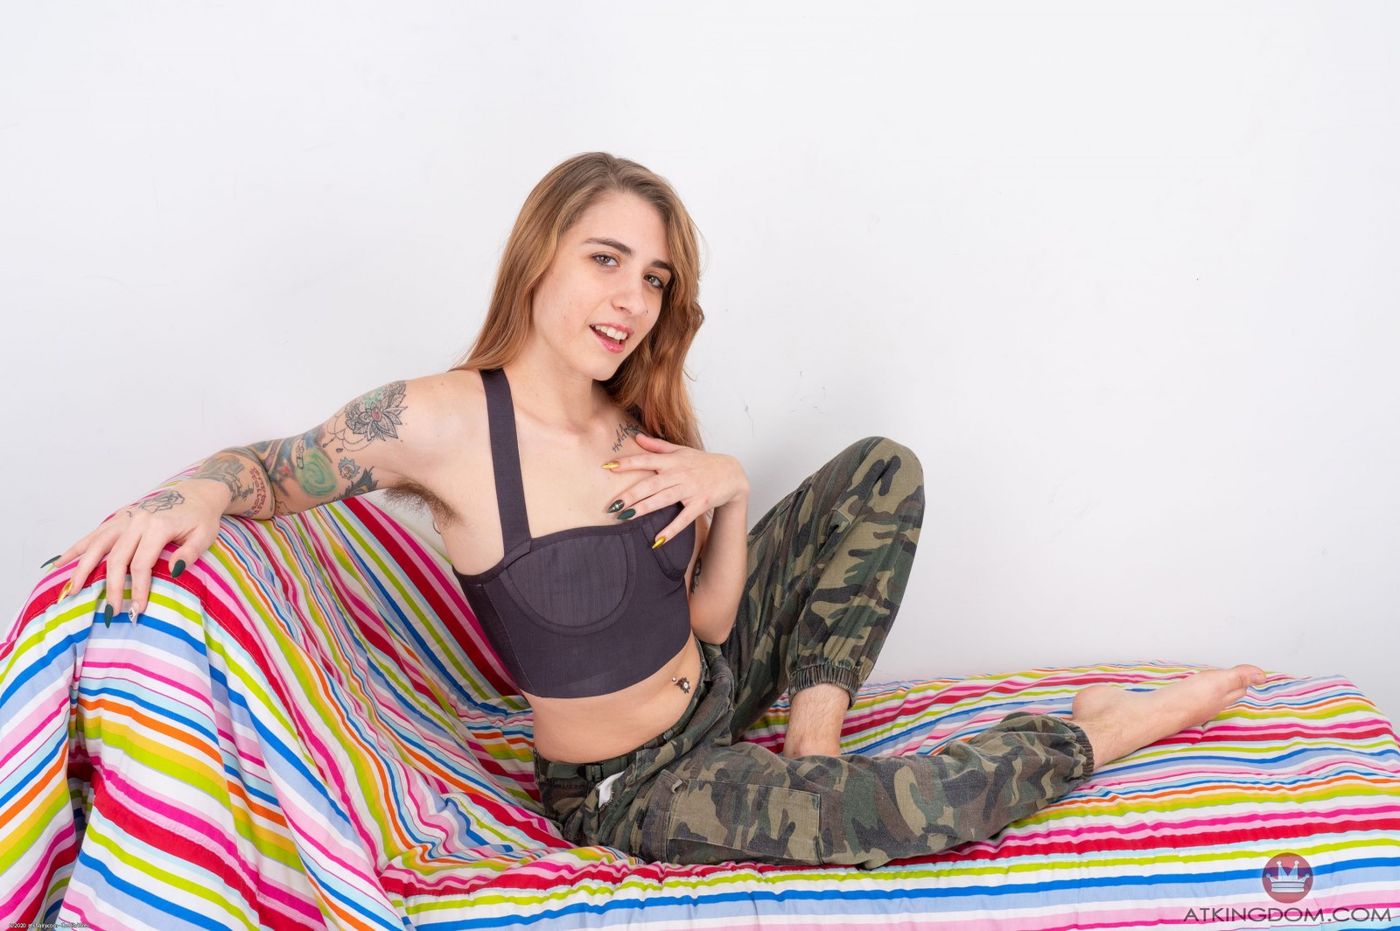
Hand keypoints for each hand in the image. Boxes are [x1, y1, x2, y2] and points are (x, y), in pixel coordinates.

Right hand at [45, 482, 225, 621]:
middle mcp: (138, 520)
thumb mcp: (206, 535)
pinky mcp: (120, 518)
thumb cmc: (202, 518)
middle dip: (111, 587)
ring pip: (98, 545)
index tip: (137, 608)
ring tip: (72, 590)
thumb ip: (191, 552)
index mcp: (158, 526)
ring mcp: (126, 518)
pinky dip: (77, 548)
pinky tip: (61, 562)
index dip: (138, 588)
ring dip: (83, 568)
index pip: (142, 563)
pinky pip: (95, 534)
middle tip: (110, 611)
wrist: (197, 493)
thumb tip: (175, 571)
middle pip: (117, 558)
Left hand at [602, 434, 748, 547]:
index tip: (607, 466)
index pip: (646, 459)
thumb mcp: (681, 450)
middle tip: (612, 505)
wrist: (732, 474)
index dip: (627, 462)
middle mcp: (680, 473)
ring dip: (644, 509)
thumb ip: (657, 446)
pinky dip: (671, 530)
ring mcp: (690, 489)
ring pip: (663, 500)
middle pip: (651, 484)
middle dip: (631, 494)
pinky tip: (657, 540)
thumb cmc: (702, 462)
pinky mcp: (700, 504)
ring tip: (625, 518)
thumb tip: (636, 437)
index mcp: (672, 460)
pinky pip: (684, 519)